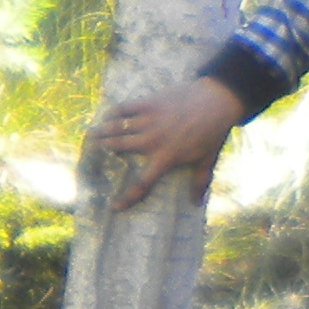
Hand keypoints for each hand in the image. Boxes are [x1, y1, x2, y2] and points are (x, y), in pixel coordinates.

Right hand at [93, 76, 246, 210]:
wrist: (217, 102)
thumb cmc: (213, 133)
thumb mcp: (207, 160)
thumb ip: (199, 182)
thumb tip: (195, 203)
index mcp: (166, 158)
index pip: (143, 183)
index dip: (128, 197)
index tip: (114, 206)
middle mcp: (153, 141)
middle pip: (119, 147)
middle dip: (104, 148)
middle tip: (93, 150)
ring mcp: (149, 121)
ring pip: (117, 127)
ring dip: (103, 130)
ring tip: (91, 134)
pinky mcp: (149, 103)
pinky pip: (124, 108)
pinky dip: (113, 112)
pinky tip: (107, 115)